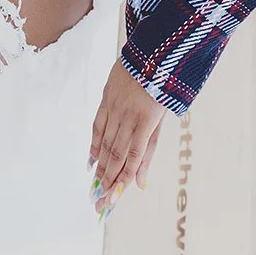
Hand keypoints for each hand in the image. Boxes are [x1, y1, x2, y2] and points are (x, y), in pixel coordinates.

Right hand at [88, 56, 167, 213]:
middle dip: (107, 182)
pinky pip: (97, 126)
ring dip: (100, 169)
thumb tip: (141, 182)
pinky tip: (91, 162)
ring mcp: (116, 107)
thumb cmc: (164, 87)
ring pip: (105, 143)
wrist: (154, 50)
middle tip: (99, 204)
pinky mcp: (107, 98)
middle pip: (116, 155)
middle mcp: (128, 117)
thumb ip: (150, 150)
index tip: (112, 201)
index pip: (132, 158)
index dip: (121, 181)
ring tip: (94, 189)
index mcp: (147, 121)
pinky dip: (93, 145)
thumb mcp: (163, 118)